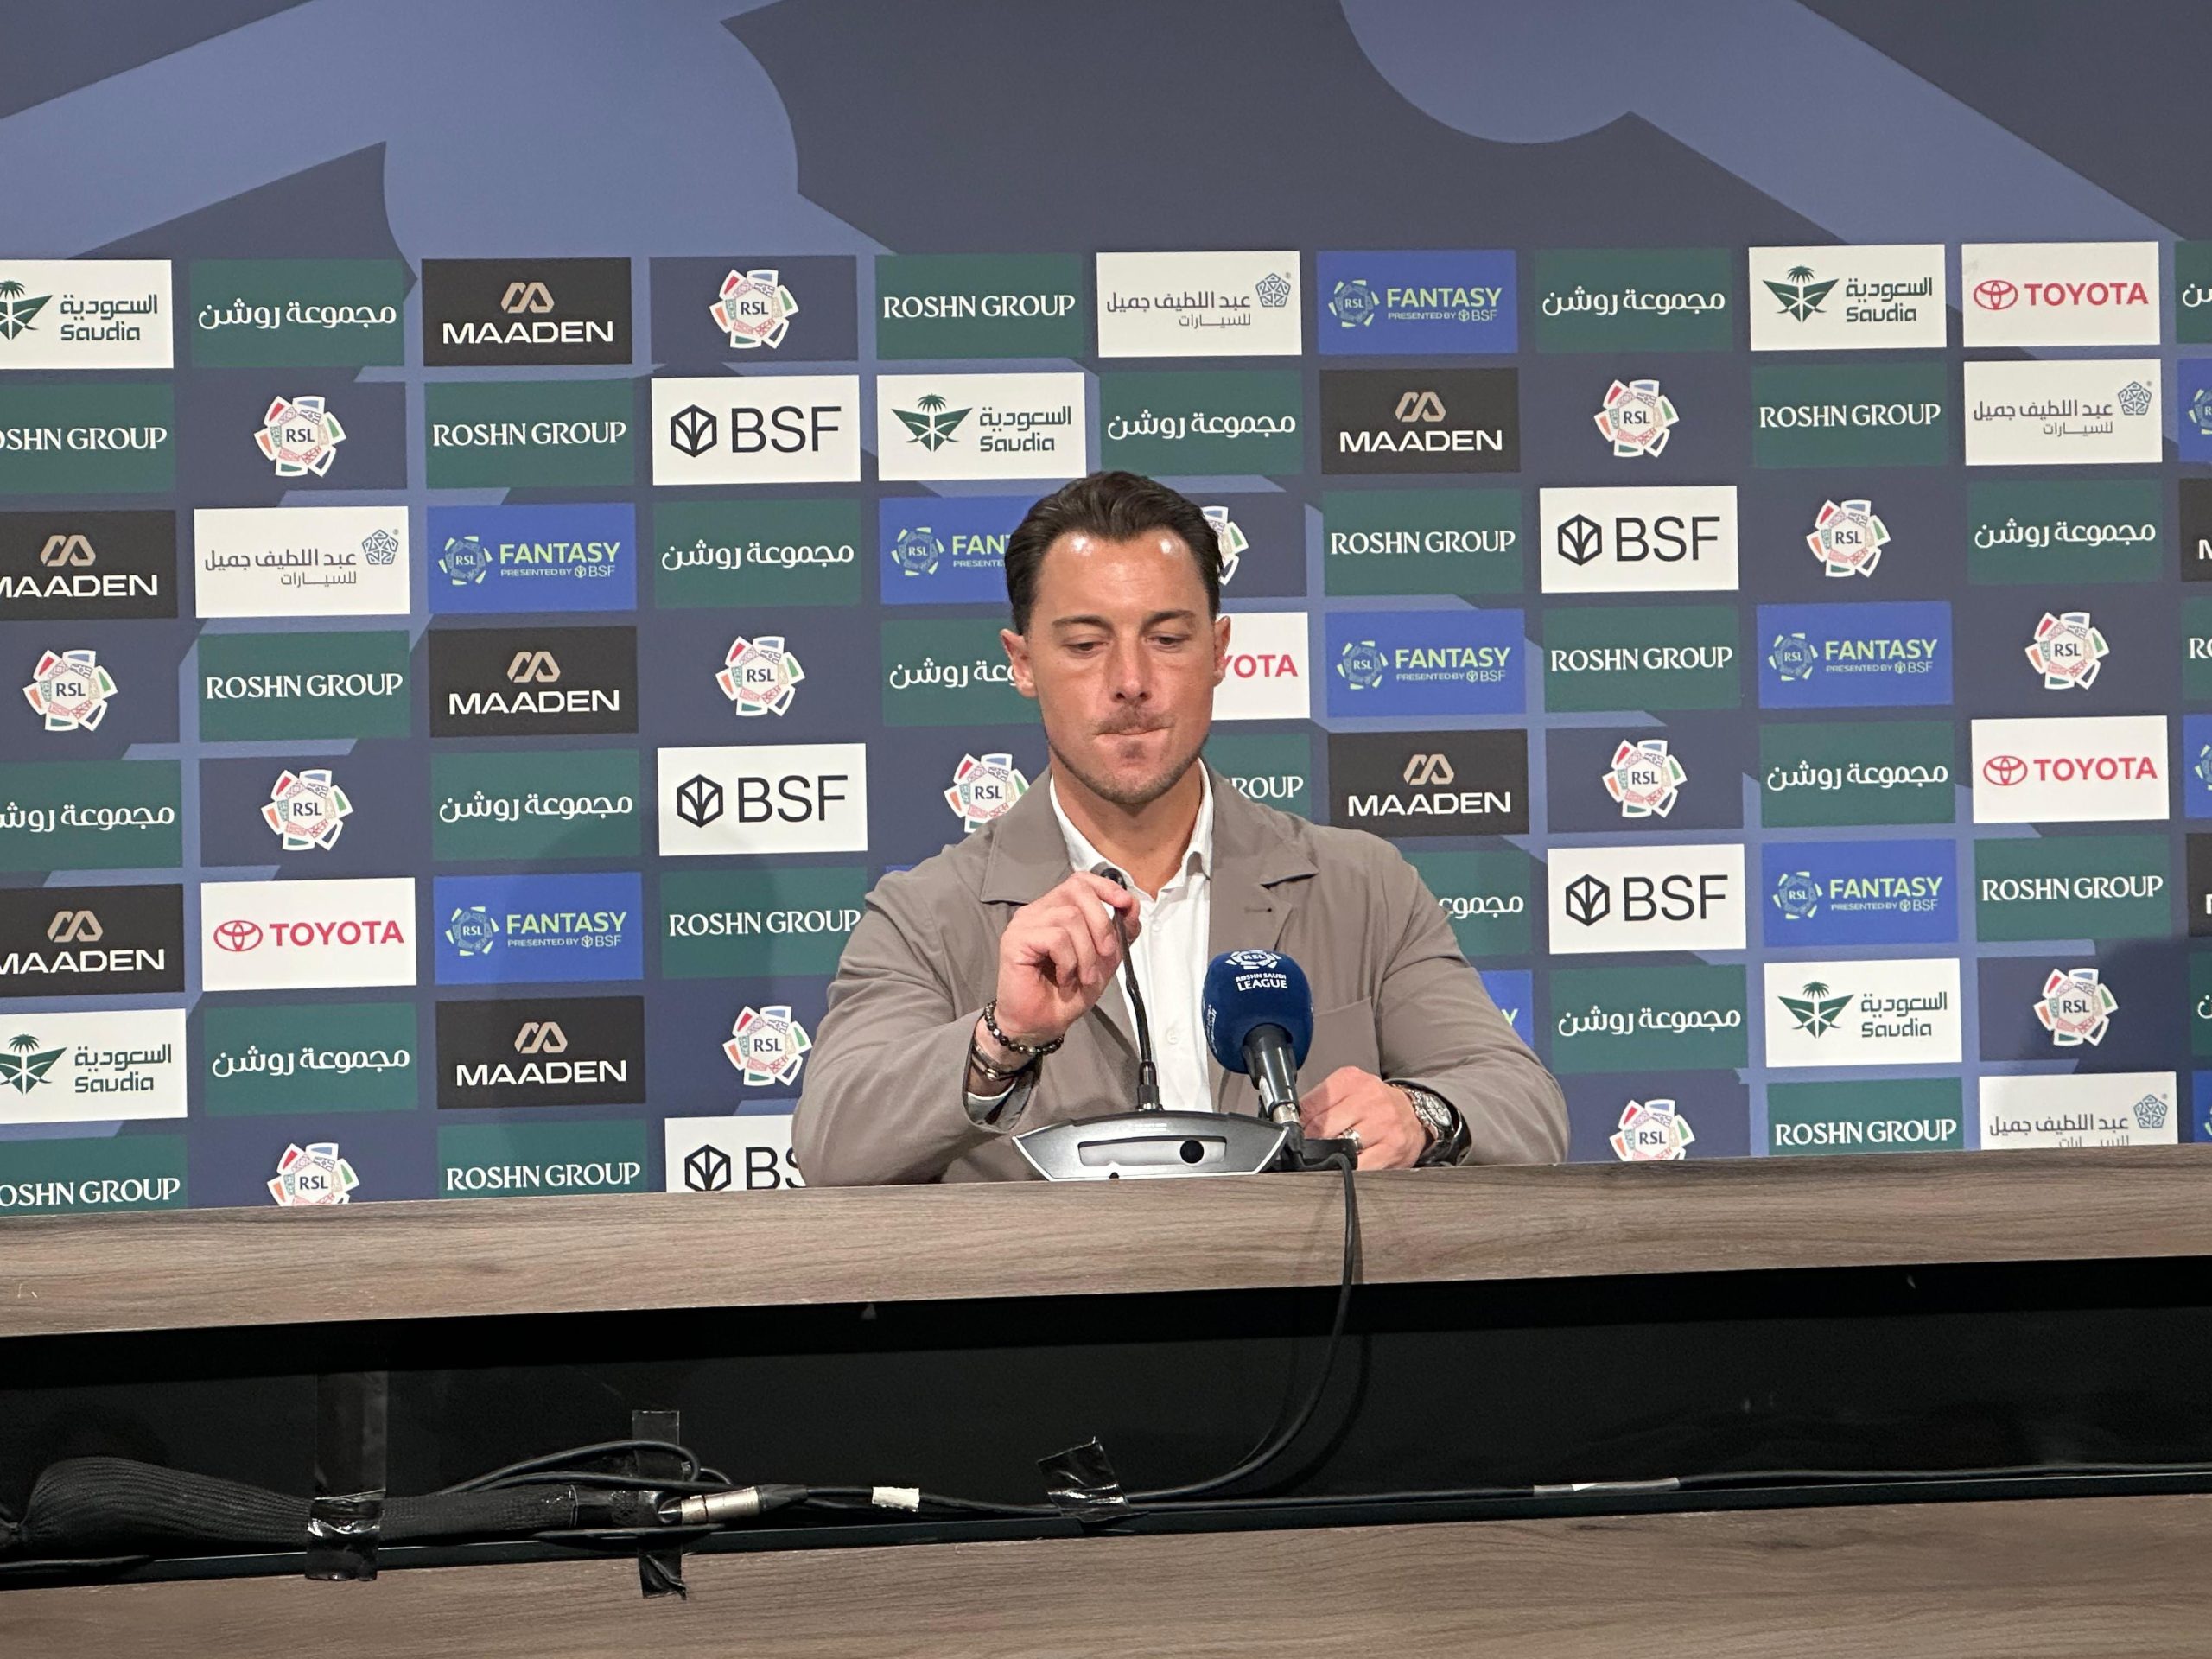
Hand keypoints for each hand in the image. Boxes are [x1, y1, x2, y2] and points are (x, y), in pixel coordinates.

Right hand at [988, 871, 1140, 1054]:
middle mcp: (1039, 911)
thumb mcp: (1105, 960)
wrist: (1042, 1024)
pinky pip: (1055, 937)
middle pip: (1077, 891)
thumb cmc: (1067, 993)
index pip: (1080, 881)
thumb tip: (1132, 905)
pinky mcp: (1015, 940)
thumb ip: (1119, 932)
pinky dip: (1069, 961)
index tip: (1125, 905)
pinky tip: (1064, 977)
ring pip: (1070, 917)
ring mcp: (1025, 923)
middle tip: (1106, 954)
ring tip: (1082, 976)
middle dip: (1101, 923)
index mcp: (1057, 910)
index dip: (1105, 887)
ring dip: (1086, 952)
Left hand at [1298, 1068, 1426, 1169]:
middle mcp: (1369, 1098)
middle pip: (1322, 1127)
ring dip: (1329, 1156)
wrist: (1414, 1115)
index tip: (1296, 1134)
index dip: (1298, 1125)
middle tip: (1310, 1148)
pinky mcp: (1393, 1148)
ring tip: (1332, 1155)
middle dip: (1311, 1142)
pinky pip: (1360, 1166)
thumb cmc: (1375, 1105)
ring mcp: (1383, 1124)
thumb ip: (1319, 1103)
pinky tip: (1348, 1165)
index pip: (1310, 1105)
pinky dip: (1348, 1170)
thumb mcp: (1347, 1091)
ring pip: (1340, 1147)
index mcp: (1351, 1080)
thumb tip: (1292, 1124)